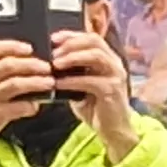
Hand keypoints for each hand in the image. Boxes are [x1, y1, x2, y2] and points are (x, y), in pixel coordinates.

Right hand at [0, 40, 62, 166]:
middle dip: (32, 64)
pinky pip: (18, 107)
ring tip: (49, 83)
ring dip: (36, 82)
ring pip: (15, 84)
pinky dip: (31, 105)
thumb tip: (22, 61)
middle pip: (8, 65)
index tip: (30, 48)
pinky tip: (35, 106)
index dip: (13, 46)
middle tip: (47, 67)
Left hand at [55, 29, 137, 160]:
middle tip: (53, 52)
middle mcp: (114, 63)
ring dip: (73, 58)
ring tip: (56, 64)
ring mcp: (116, 76)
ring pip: (95, 56)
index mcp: (108, 59)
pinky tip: (59, 84)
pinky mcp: (112, 90)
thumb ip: (72, 72)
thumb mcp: (82, 84)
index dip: (71, 35)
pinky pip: (91, 80)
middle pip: (94, 41)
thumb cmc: (96, 107)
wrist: (113, 131)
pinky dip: (72, 80)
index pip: (91, 37)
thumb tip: (50, 61)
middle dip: (71, 43)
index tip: (53, 38)